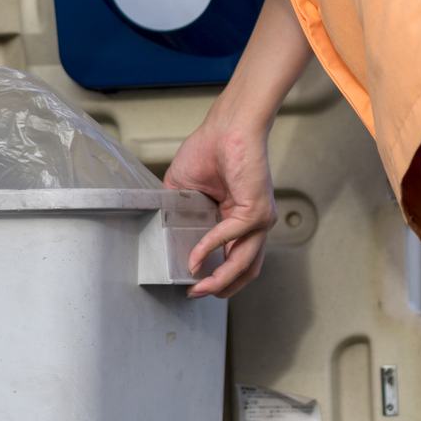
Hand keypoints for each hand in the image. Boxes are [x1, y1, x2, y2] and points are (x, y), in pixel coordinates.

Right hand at [165, 110, 278, 299]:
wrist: (226, 127)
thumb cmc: (209, 149)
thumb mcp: (183, 189)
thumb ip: (177, 213)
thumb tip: (162, 232)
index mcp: (237, 219)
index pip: (234, 258)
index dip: (217, 276)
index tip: (192, 284)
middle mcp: (253, 223)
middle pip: (245, 269)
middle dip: (220, 288)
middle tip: (196, 293)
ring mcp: (258, 219)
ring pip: (244, 263)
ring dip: (220, 281)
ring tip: (197, 288)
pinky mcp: (256, 211)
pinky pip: (230, 236)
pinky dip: (209, 248)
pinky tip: (194, 256)